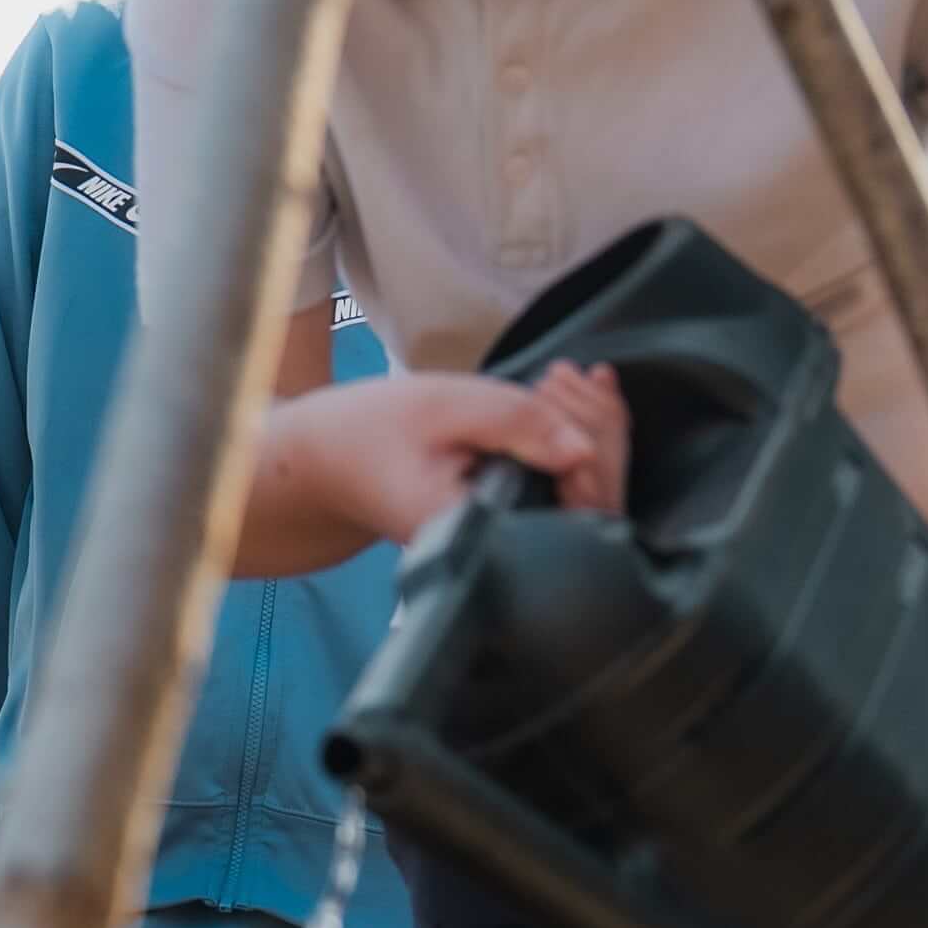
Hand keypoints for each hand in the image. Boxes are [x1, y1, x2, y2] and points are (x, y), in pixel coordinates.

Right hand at [263, 363, 628, 552]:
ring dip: (592, 430)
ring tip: (565, 378)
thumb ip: (514, 423)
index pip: (575, 513)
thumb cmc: (372, 433)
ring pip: (587, 499)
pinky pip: (566, 492)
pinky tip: (572, 397)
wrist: (328, 461)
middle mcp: (501, 551)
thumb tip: (583, 449)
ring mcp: (510, 541)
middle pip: (595, 509)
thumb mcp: (441, 407)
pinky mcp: (513, 521)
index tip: (564, 395)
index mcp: (478, 533)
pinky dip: (578, 441)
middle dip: (599, 430)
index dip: (595, 452)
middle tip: (567, 377)